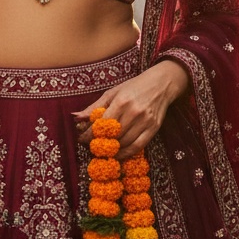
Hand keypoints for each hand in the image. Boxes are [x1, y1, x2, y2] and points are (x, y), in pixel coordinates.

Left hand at [73, 61, 189, 158]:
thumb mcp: (113, 92)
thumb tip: (76, 118)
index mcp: (122, 101)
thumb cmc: (134, 87)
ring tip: (103, 150)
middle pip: (113, 135)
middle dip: (100, 143)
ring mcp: (145, 121)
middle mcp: (134, 112)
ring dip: (112, 149)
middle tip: (92, 146)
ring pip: (125, 143)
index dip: (91, 134)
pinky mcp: (153, 129)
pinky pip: (138, 146)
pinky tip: (118, 153)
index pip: (102, 123)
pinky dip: (126, 153)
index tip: (82, 139)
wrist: (161, 84)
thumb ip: (95, 106)